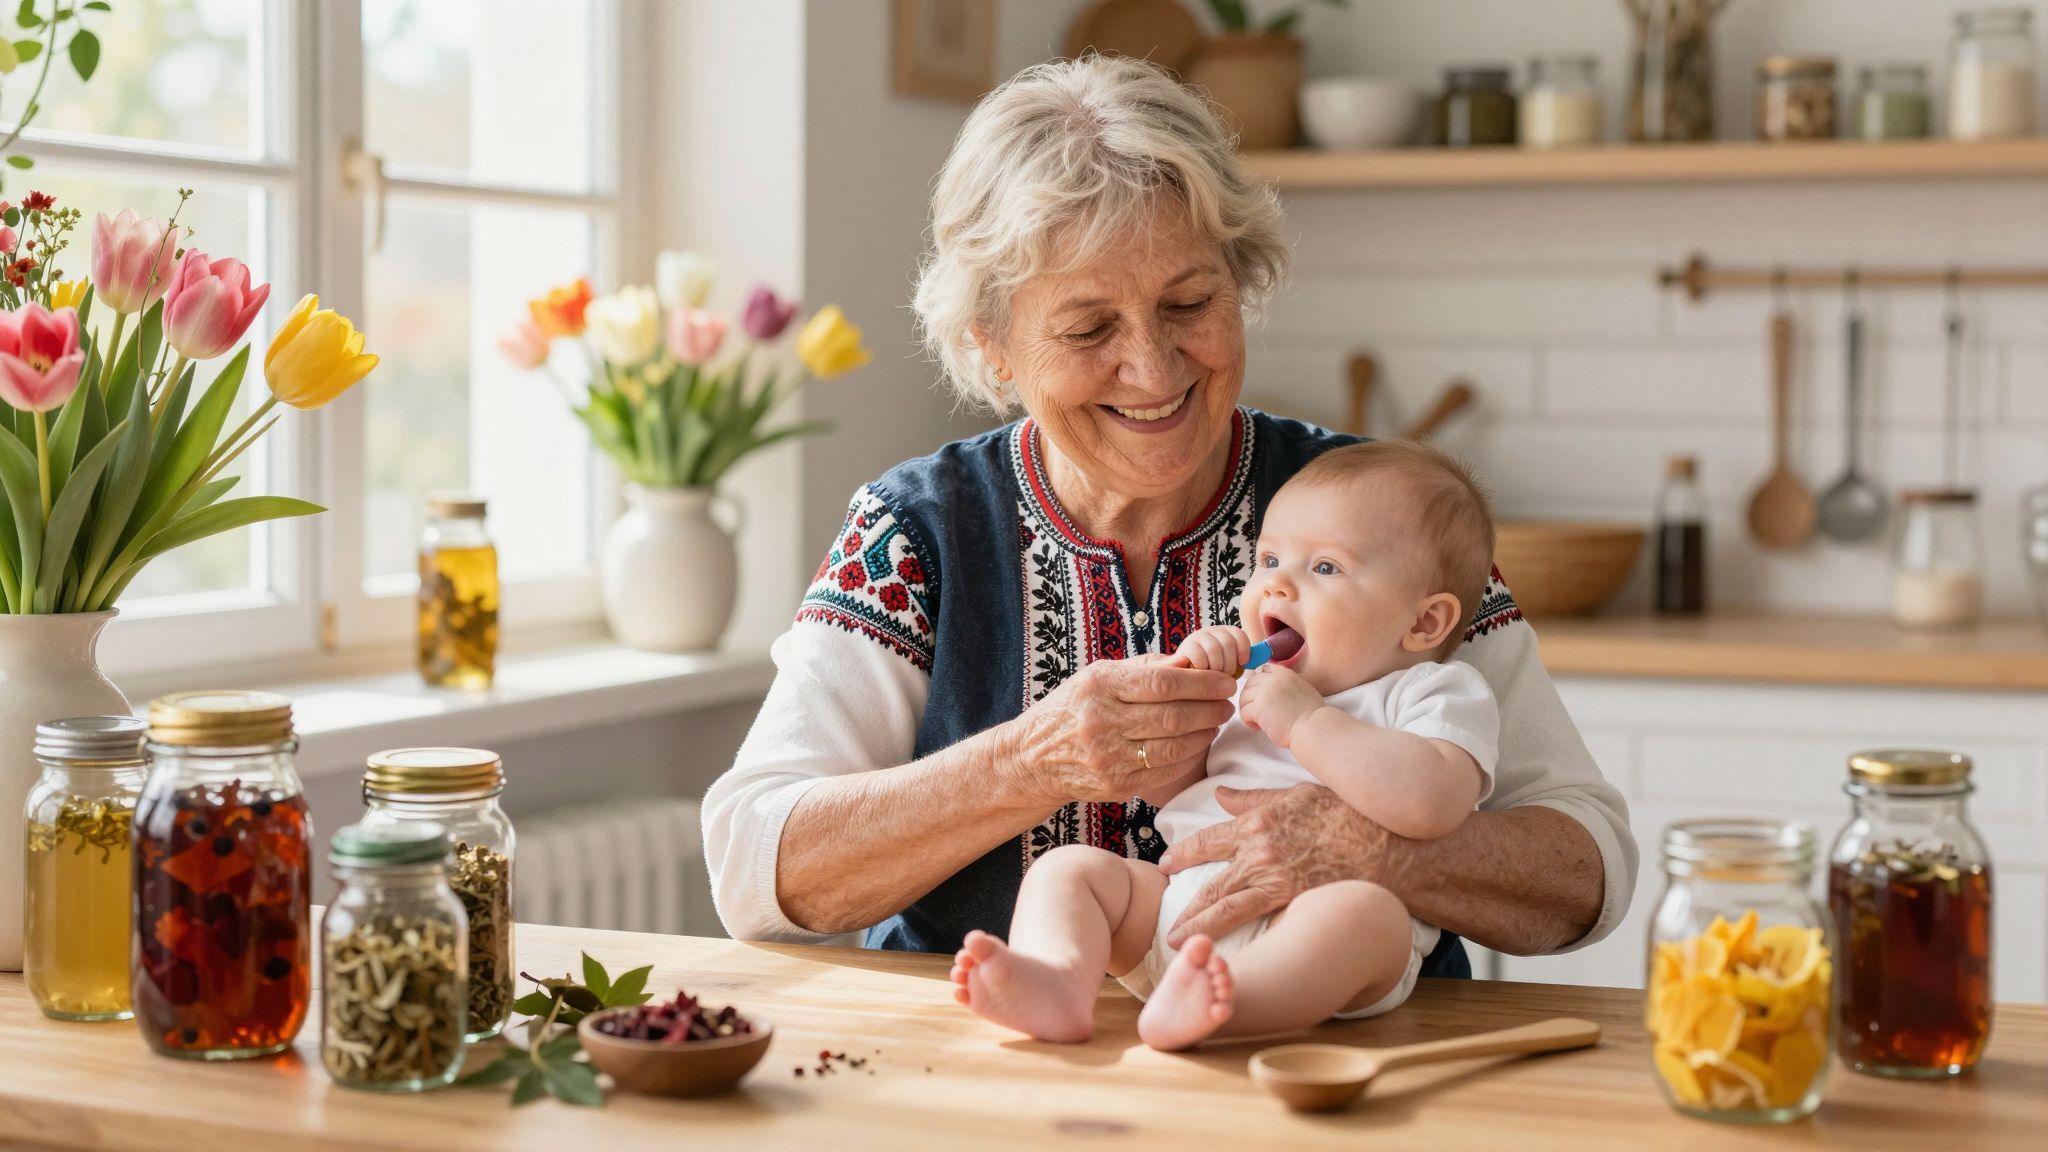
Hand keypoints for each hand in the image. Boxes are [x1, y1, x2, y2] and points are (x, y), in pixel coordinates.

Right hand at [1005, 654, 1236, 807]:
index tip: (1224, 682)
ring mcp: (1108, 757)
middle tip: (1227, 703)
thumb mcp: (1099, 676)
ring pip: (1174, 746)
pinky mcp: (1116, 785)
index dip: (1201, 683)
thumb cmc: (1073, 708)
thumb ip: (1145, 668)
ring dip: (1204, 733)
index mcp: (1099, 686)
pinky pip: (1165, 770)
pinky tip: (1197, 743)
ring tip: (1215, 721)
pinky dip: (1189, 756)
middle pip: (1173, 716)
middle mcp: (1101, 721)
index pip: (1162, 683)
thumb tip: (1192, 661)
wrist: (1033, 758)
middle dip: (1210, 708)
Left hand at [1155, 783, 1389, 947]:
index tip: (1164, 864)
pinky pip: (1254, 920)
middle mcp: (1257, 850)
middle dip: (1186, 906)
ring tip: (1180, 944)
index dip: (1181, 854)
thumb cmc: (1345, 812)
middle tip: (1168, 922)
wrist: (1385, 840)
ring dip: (1198, 927)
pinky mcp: (1292, 899)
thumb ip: (1253, 798)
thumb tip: (1220, 793)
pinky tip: (1221, 948)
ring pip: (1224, 907)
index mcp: (1255, 821)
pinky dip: (1232, 934)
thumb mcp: (1296, 793)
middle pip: (1210, 883)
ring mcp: (1273, 877)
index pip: (1206, 841)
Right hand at [1173, 624, 1250, 673]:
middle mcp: (1210, 631)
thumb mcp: (1228, 664)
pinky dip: (1204, 668)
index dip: (1244, 649)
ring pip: (1215, 649)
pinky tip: (1201, 672)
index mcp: (1224, 633)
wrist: (1185, 675)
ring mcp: (1197, 637)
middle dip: (1229, 663)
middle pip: (1228, 643)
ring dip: (1217, 667)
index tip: (1243, 662)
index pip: (1239, 634)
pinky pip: (1200, 656)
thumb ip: (1242, 660)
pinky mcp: (1185, 647)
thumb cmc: (1210, 673)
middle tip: (1225, 674)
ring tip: (1213, 675)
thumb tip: (1263, 655)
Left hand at [1238, 665, 1325, 748]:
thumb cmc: (1310, 714)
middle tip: (1256, 710)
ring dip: (1247, 709)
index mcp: (1285, 674)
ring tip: (1257, 720)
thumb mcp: (1301, 688)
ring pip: (1244, 697)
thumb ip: (1285, 684)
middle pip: (1250, 682)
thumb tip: (1269, 688)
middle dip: (1250, 697)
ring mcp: (1265, 693)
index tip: (1260, 695)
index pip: (1263, 669)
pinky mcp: (1259, 708)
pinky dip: (1248, 721)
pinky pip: (1244, 712)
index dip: (1258, 682)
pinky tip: (1257, 727)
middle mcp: (1274, 680)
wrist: (1313, 727)